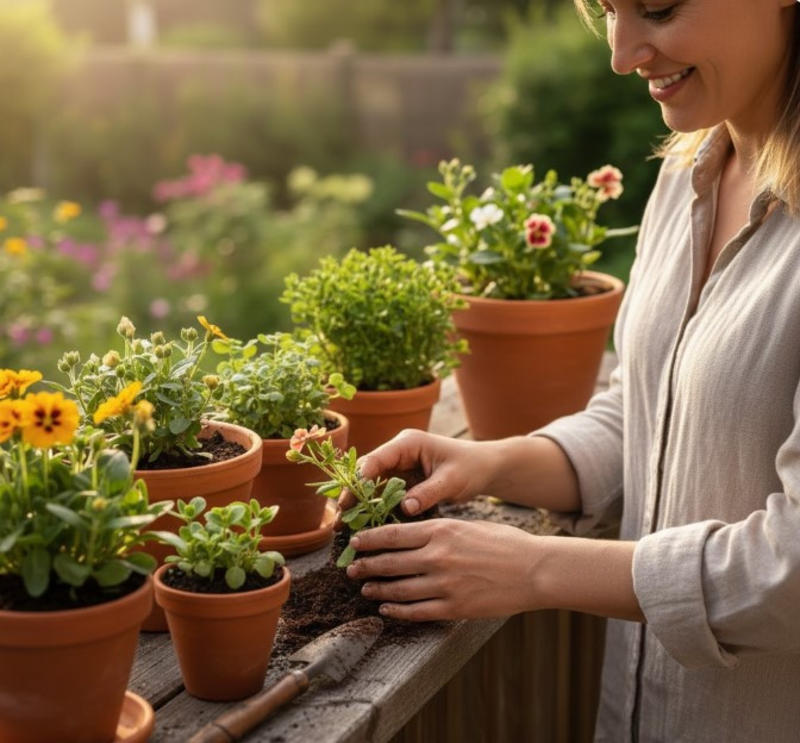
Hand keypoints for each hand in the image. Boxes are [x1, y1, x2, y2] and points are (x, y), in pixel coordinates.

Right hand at [335, 430, 494, 528]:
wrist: (484, 469)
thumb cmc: (470, 468)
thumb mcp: (452, 480)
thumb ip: (428, 492)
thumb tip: (405, 508)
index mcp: (408, 443)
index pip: (377, 459)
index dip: (361, 479)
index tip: (350, 500)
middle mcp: (398, 453)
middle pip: (367, 472)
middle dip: (353, 495)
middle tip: (339, 518)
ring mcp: (399, 467)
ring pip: (371, 485)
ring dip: (359, 505)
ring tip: (343, 527)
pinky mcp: (402, 481)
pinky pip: (382, 495)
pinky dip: (373, 509)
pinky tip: (363, 527)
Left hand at [344, 518, 540, 620]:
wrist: (534, 570)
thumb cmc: (504, 543)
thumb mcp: (468, 525)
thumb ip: (439, 531)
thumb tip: (411, 535)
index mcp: (441, 531)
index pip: (393, 534)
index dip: (369, 540)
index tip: (354, 542)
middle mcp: (438, 556)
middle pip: (389, 562)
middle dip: (365, 566)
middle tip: (351, 569)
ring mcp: (445, 584)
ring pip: (398, 589)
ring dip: (378, 590)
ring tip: (366, 590)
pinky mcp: (454, 608)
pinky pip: (416, 611)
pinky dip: (397, 611)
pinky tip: (387, 609)